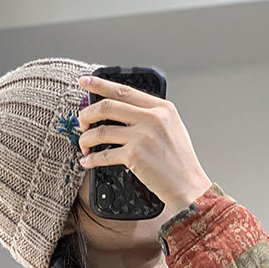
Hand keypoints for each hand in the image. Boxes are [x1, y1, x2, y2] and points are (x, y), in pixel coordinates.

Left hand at [76, 74, 212, 217]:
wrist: (187, 184)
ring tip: (84, 145)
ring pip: (101, 131)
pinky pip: (104, 155)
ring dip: (86, 139)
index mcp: (161, 107)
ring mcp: (143, 136)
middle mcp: (152, 117)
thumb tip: (120, 111)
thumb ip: (150, 115)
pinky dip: (91, 159)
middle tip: (81, 122)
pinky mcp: (135, 155)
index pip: (124, 90)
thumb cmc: (178, 160)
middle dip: (87, 114)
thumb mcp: (171, 128)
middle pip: (107, 106)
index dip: (100, 84)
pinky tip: (87, 162)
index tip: (84, 82)